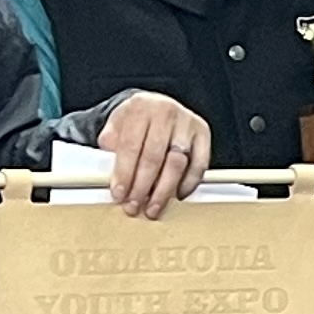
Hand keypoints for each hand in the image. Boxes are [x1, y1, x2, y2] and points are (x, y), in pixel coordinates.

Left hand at [98, 88, 210, 216]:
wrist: (155, 106)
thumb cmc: (135, 121)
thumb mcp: (115, 127)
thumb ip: (111, 148)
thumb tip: (110, 175)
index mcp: (140, 107)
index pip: (130, 146)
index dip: (124, 174)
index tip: (119, 194)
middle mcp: (166, 112)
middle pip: (154, 156)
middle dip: (142, 186)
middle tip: (134, 205)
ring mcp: (187, 122)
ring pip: (177, 163)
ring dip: (164, 190)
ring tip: (153, 207)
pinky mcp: (203, 133)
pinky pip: (199, 164)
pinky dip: (188, 183)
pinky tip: (176, 195)